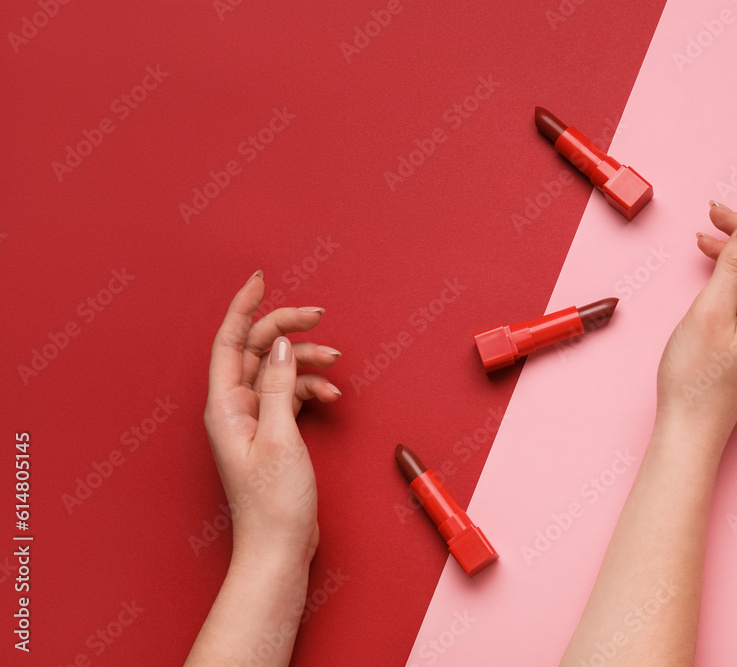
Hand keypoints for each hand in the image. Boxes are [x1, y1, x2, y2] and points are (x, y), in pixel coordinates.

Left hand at [203, 271, 341, 564]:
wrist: (279, 546)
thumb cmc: (273, 502)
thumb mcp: (280, 436)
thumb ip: (279, 385)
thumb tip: (282, 345)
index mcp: (226, 406)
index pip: (229, 341)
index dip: (244, 307)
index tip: (260, 279)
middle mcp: (234, 408)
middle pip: (257, 350)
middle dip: (287, 329)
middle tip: (319, 315)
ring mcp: (253, 420)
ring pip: (277, 370)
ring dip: (306, 361)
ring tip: (335, 362)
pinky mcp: (272, 432)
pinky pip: (289, 394)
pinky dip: (310, 388)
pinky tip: (330, 396)